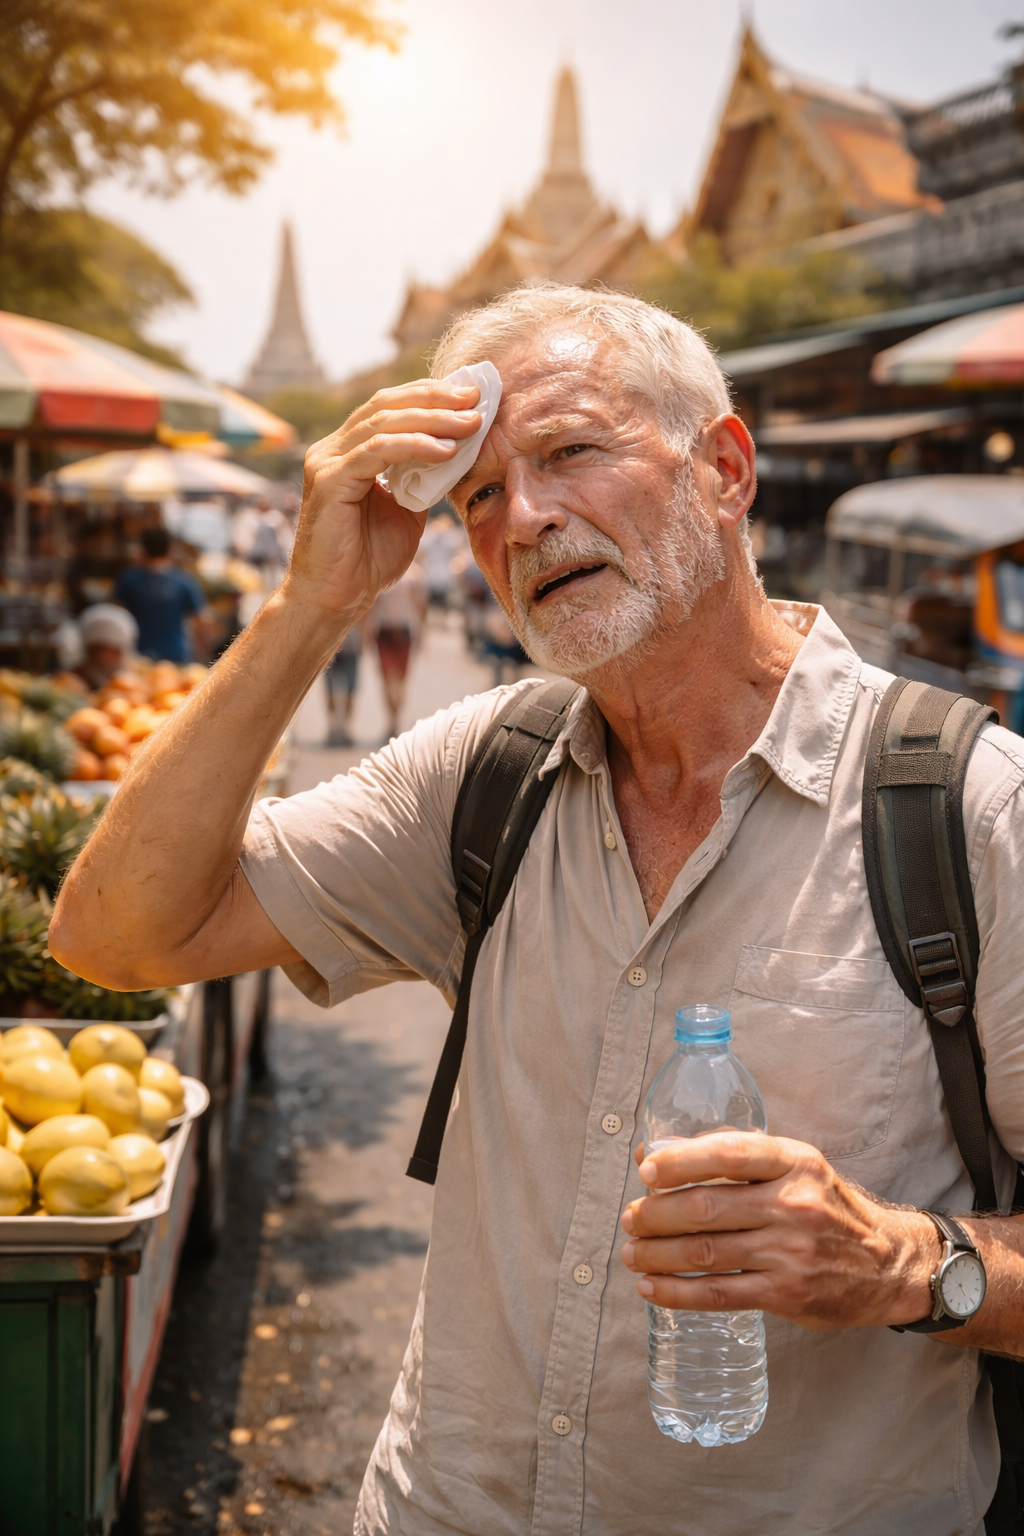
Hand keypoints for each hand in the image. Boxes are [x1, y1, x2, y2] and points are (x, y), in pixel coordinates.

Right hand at [286, 379, 482, 619]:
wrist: (338, 598)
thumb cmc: (368, 560)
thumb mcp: (407, 510)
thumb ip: (423, 479)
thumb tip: (457, 451)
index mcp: (349, 452)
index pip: (389, 408)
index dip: (429, 396)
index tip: (471, 396)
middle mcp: (333, 450)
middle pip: (386, 405)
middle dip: (435, 399)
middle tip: (475, 399)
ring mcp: (327, 462)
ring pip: (384, 423)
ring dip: (432, 420)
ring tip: (470, 424)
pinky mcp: (329, 481)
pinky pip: (377, 452)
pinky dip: (414, 447)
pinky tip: (445, 450)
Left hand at [619, 1132, 939, 1329]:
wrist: (887, 1262)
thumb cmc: (826, 1206)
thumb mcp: (793, 1167)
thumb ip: (729, 1157)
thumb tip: (653, 1155)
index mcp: (794, 1161)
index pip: (728, 1153)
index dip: (680, 1161)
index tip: (646, 1170)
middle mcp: (794, 1204)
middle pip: (706, 1207)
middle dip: (656, 1214)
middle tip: (630, 1218)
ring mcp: (791, 1252)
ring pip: (705, 1253)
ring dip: (657, 1254)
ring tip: (632, 1252)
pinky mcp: (788, 1294)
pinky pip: (719, 1294)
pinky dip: (677, 1292)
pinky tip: (651, 1287)